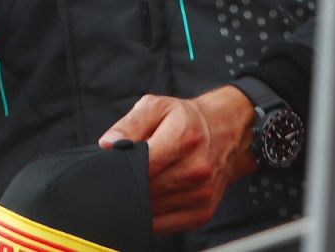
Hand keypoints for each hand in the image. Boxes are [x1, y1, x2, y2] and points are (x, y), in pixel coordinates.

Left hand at [99, 85, 256, 232]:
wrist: (226, 132)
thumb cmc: (187, 119)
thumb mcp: (157, 107)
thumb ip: (129, 124)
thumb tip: (109, 144)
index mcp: (185, 136)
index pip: (144, 165)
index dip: (123, 169)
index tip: (114, 167)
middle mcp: (197, 168)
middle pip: (147, 190)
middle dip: (130, 183)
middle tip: (126, 173)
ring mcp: (202, 193)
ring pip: (153, 210)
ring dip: (141, 200)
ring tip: (142, 182)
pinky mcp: (203, 212)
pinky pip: (166, 226)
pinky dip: (152, 217)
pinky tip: (151, 200)